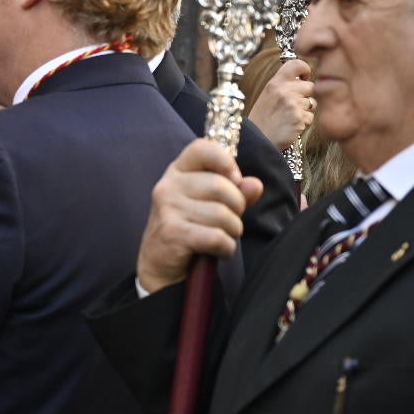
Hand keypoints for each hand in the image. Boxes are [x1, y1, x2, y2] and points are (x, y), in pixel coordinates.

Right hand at [136, 138, 264, 292]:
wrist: (158, 265)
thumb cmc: (188, 230)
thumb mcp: (210, 205)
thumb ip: (235, 192)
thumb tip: (255, 184)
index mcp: (177, 172)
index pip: (202, 148)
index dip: (225, 161)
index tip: (234, 180)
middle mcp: (168, 186)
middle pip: (221, 186)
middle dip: (237, 208)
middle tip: (228, 220)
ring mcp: (167, 209)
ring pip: (222, 214)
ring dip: (232, 231)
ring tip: (222, 236)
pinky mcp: (172, 233)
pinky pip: (216, 237)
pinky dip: (226, 248)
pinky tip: (218, 250)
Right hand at [247, 58, 314, 148]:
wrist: (256, 142)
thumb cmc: (261, 120)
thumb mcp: (266, 96)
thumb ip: (282, 85)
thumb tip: (302, 80)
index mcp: (274, 83)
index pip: (297, 64)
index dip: (305, 69)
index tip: (304, 77)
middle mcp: (285, 91)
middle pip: (311, 86)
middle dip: (306, 96)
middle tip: (294, 105)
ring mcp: (293, 105)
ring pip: (312, 102)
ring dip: (305, 110)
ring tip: (290, 117)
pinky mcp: (300, 119)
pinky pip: (311, 116)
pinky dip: (304, 122)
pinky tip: (291, 125)